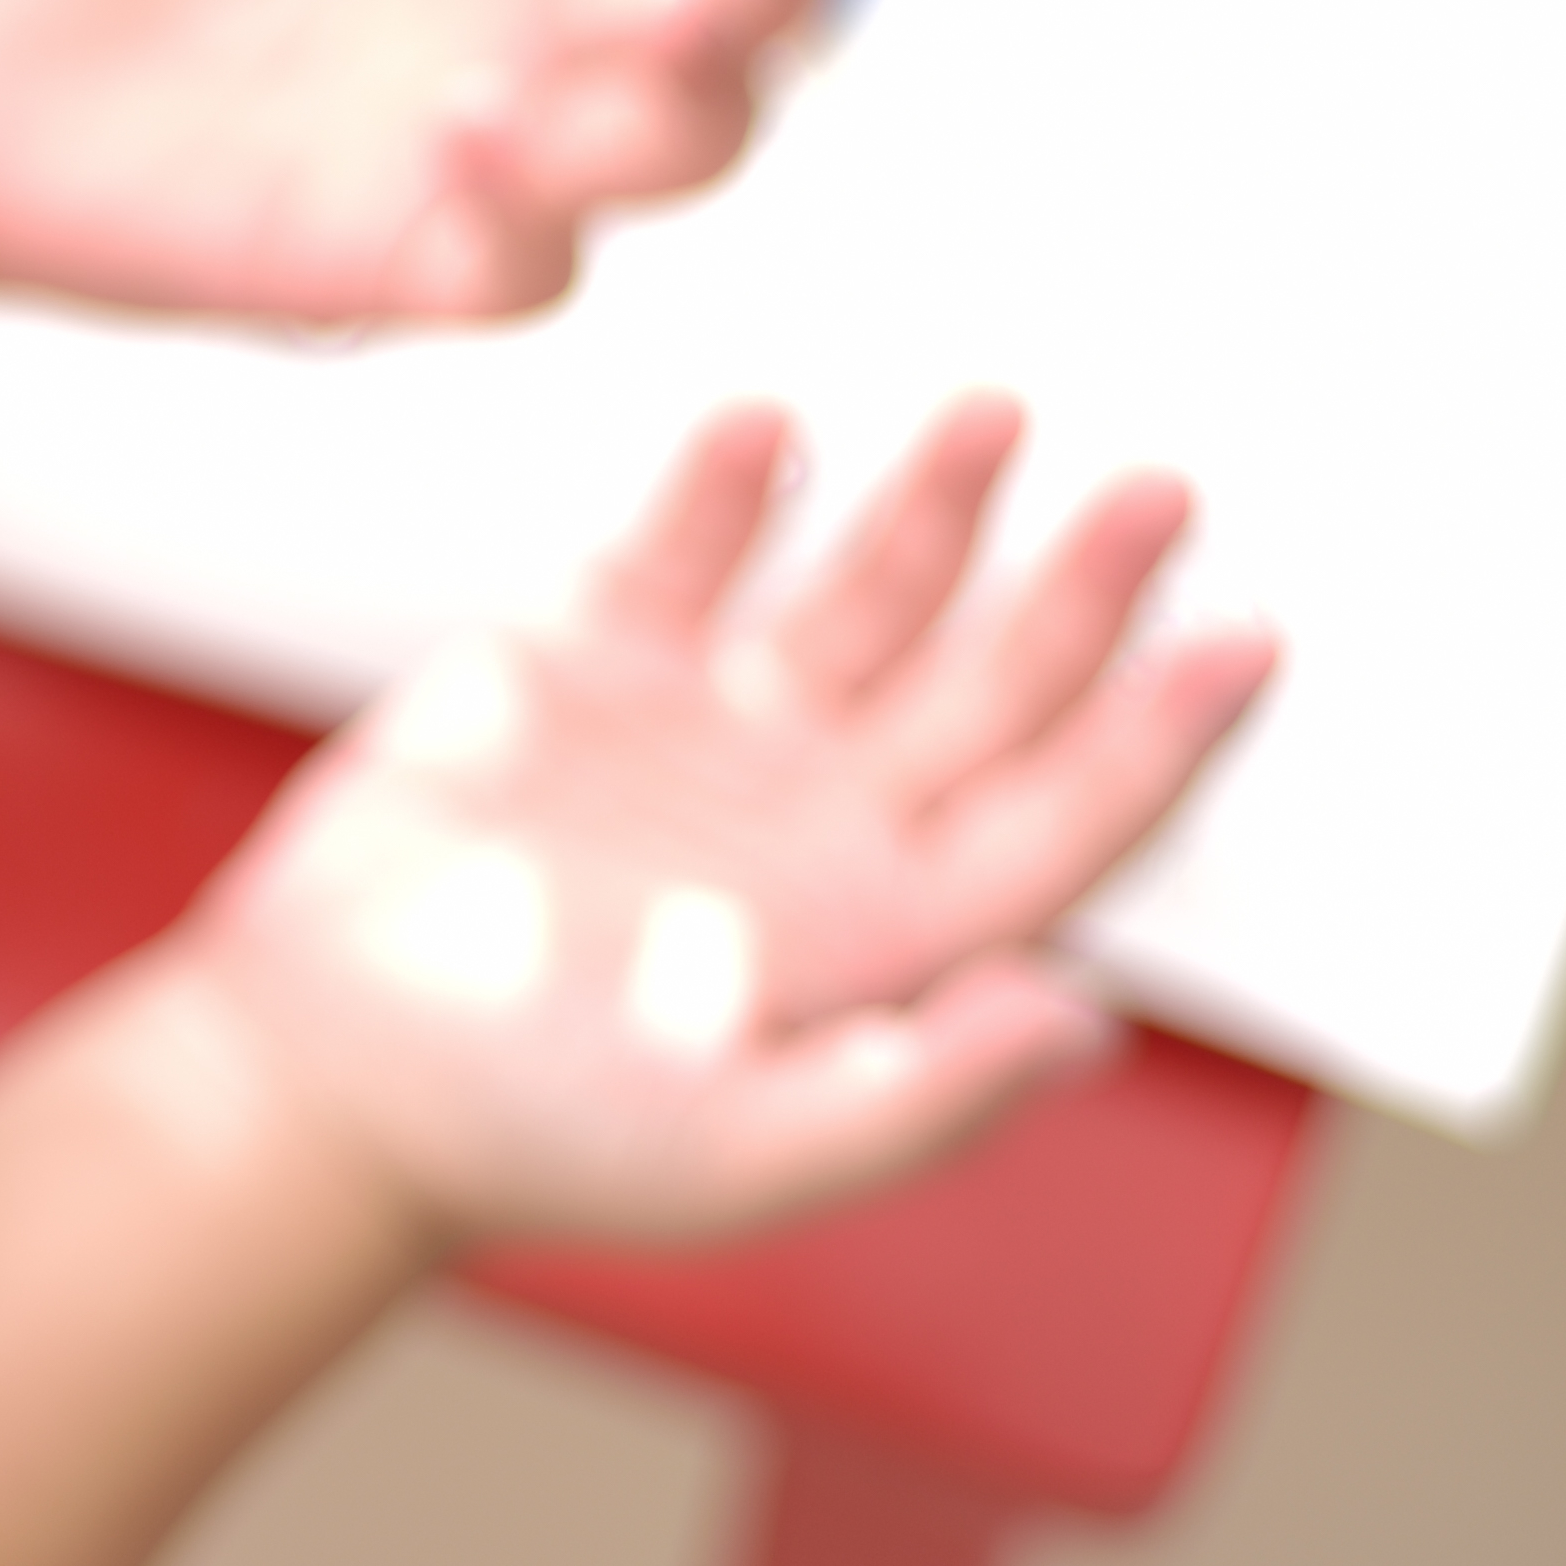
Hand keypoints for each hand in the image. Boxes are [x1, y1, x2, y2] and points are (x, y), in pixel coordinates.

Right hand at [179, 398, 1274, 1252]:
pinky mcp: (585, 671)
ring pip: (862, 598)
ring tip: (994, 415)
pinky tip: (775, 430)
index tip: (1245, 642)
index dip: (1159, 736)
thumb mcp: (741, 1150)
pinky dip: (729, 490)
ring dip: (933, 509)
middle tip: (1160, 490)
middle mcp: (818, 825)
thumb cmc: (521, 1131)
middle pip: (991, 686)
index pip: (1062, 819)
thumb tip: (1084, 1023)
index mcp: (882, 939)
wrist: (321, 1060)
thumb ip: (920, 1093)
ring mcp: (707, 739)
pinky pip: (684, 555)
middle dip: (1081, 587)